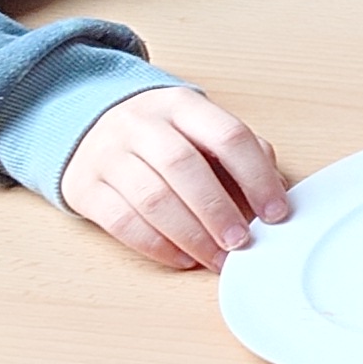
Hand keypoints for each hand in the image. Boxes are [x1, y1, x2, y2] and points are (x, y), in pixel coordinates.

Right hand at [59, 86, 291, 269]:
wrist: (88, 125)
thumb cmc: (161, 135)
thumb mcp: (200, 129)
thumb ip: (242, 152)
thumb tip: (278, 192)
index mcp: (181, 105)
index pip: (227, 135)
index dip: (256, 176)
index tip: (276, 212)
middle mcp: (141, 124)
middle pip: (183, 166)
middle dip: (218, 210)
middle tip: (242, 242)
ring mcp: (107, 153)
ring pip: (152, 198)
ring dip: (191, 235)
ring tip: (216, 258)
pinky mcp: (84, 186)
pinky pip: (121, 221)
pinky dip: (156, 245)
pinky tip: (182, 258)